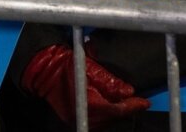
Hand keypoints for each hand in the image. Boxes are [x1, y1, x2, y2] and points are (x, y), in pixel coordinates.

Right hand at [21, 44, 149, 128]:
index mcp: (90, 103)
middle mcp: (85, 115)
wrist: (42, 69)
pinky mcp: (72, 119)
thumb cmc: (64, 64)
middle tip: (135, 101)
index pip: (118, 109)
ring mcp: (77, 119)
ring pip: (104, 120)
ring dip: (114, 111)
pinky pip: (94, 119)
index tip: (144, 102)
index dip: (133, 106)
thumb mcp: (91, 67)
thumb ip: (110, 81)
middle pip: (112, 117)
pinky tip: (106, 104)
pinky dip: (103, 113)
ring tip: (122, 101)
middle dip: (124, 109)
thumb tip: (128, 90)